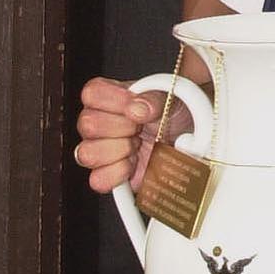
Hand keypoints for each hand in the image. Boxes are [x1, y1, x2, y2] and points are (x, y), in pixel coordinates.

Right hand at [73, 76, 192, 192]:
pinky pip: (98, 180)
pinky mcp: (111, 176)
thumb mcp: (170, 97)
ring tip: (138, 145)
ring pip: (87, 154)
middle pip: (87, 124)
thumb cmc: (173, 114)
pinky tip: (134, 164)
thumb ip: (153, 98)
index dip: (114, 100)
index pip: (91, 93)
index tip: (135, 106)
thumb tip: (137, 109)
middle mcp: (100, 124)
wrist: (187, 139)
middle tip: (140, 128)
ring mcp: (102, 151)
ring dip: (119, 150)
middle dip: (120, 127)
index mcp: (110, 98)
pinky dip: (119, 174)